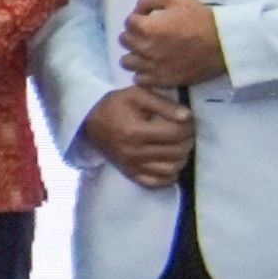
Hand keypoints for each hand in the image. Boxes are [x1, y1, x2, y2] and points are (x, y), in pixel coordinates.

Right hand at [76, 86, 195, 190]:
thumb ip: (163, 104)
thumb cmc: (115, 106)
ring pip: (171, 170)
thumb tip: (187, 116)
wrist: (89, 123)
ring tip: (178, 145)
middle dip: (188, 140)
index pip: (176, 133)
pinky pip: (157, 183)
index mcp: (136, 132)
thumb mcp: (137, 95)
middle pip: (176, 152)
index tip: (187, 119)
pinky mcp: (132, 175)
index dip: (188, 125)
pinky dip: (169, 175)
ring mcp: (133, 167)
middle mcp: (135, 153)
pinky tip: (169, 162)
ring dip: (181, 157)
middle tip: (186, 131)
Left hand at [116, 0, 229, 90]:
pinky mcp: (162, 81)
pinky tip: (153, 66)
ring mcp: (152, 67)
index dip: (138, 18)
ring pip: (127, 62)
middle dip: (134, 35)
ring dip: (134, 54)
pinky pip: (139, 79)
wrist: (223, 44)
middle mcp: (144, 49)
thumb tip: (137, 10)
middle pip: (125, 42)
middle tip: (149, 33)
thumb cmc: (199, 18)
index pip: (128, 22)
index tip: (149, 18)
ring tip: (148, 51)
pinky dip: (142, 72)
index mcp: (146, 28)